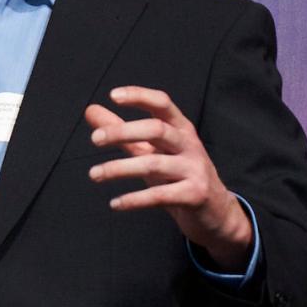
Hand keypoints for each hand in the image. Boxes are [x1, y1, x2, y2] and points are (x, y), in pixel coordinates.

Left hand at [83, 86, 253, 271]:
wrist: (215, 211)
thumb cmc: (179, 175)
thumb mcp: (152, 150)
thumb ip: (123, 131)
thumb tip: (90, 110)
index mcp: (181, 129)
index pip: (162, 103)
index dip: (140, 96)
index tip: (113, 95)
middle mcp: (190, 145)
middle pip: (156, 129)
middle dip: (123, 131)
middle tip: (95, 138)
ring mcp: (194, 170)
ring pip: (154, 164)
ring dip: (119, 168)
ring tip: (94, 174)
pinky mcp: (194, 195)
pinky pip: (160, 196)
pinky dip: (135, 200)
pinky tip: (115, 203)